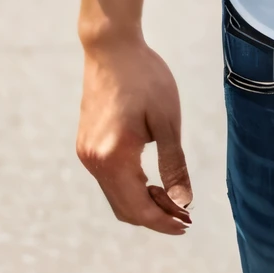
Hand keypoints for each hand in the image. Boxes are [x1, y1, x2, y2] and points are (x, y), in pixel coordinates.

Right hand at [76, 32, 192, 236]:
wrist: (111, 47)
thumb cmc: (145, 77)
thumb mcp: (167, 121)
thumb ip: (174, 165)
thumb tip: (184, 202)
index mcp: (114, 157)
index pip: (139, 208)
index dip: (164, 221)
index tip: (187, 225)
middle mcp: (93, 161)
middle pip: (125, 208)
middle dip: (156, 216)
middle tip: (185, 217)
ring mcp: (86, 153)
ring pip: (116, 196)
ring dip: (144, 203)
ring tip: (174, 199)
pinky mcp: (86, 144)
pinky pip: (109, 179)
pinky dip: (131, 188)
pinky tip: (153, 181)